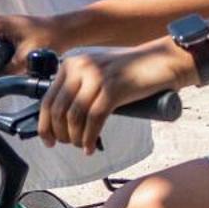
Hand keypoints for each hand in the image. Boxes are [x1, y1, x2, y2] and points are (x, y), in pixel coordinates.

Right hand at [0, 13, 72, 65]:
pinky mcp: (16, 34)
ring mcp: (8, 28)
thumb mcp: (23, 58)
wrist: (67, 31)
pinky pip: (6, 49)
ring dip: (3, 60)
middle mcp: (0, 23)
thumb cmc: (50, 36)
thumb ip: (5, 72)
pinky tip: (19, 62)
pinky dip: (11, 57)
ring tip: (15, 65)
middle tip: (3, 71)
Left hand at [37, 42, 192, 153]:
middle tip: (67, 144)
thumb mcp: (99, 74)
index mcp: (72, 64)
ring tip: (81, 146)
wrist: (163, 60)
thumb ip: (80, 89)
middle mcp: (80, 67)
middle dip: (59, 133)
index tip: (48, 139)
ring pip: (74, 116)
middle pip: (58, 109)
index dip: (44, 124)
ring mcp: (97, 77)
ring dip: (74, 137)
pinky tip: (90, 146)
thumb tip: (63, 119)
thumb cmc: (132, 72)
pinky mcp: (114, 88)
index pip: (47, 98)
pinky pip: (94, 120)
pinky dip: (89, 137)